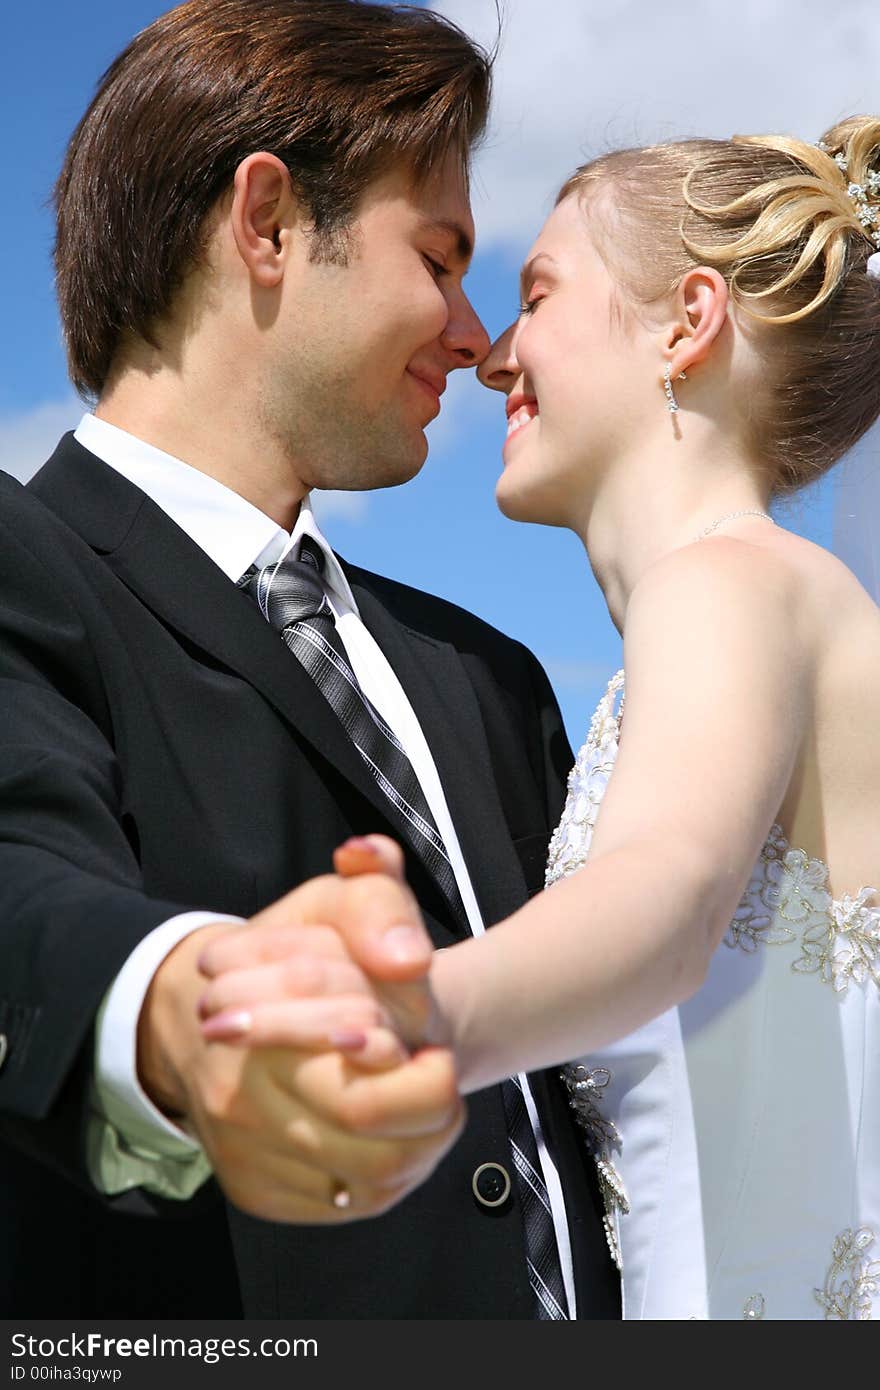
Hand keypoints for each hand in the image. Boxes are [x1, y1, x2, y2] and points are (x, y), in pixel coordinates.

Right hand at [137, 868, 462, 1223]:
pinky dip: (390, 1172)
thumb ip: (376, 906)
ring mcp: (243, 1152)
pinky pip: (348, 1203)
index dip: (417, 1067)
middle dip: (429, 1101)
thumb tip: (407, 959)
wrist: (218, 1009)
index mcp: (254, 1026)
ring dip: (420, 1140)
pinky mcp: (255, 1191)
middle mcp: (238, 1098)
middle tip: (436, 1068)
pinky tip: (391, 1130)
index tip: (419, 1042)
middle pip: (369, 1130)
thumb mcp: (333, 904)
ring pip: (370, 1180)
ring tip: (422, 1095)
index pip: (359, 1072)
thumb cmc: (292, 957)